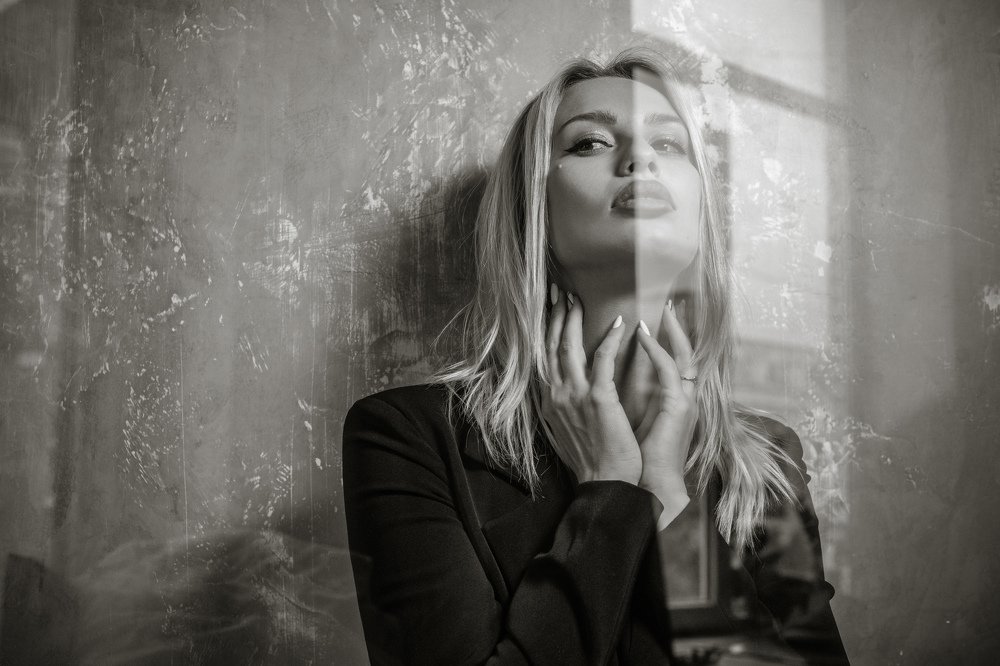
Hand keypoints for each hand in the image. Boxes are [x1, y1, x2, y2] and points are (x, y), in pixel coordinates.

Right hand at [541, 288, 641, 484]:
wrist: (605, 483)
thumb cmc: (590, 460)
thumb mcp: (565, 430)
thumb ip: (560, 407)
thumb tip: (560, 392)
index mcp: (548, 401)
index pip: (543, 356)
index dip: (546, 330)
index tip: (551, 309)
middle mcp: (555, 394)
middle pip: (551, 345)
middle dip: (554, 315)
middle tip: (559, 291)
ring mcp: (574, 395)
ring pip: (569, 346)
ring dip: (573, 319)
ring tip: (577, 299)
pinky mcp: (598, 398)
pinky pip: (603, 358)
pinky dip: (610, 338)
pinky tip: (619, 323)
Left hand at [634, 301, 698, 526]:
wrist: (646, 486)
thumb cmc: (635, 457)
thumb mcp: (628, 418)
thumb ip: (625, 397)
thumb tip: (602, 378)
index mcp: (671, 399)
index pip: (673, 359)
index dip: (668, 337)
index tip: (655, 317)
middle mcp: (682, 397)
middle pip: (686, 351)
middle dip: (679, 326)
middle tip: (672, 302)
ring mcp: (683, 401)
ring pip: (685, 354)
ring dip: (674, 329)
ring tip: (665, 309)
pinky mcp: (678, 407)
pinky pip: (670, 369)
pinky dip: (657, 350)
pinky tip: (643, 335)